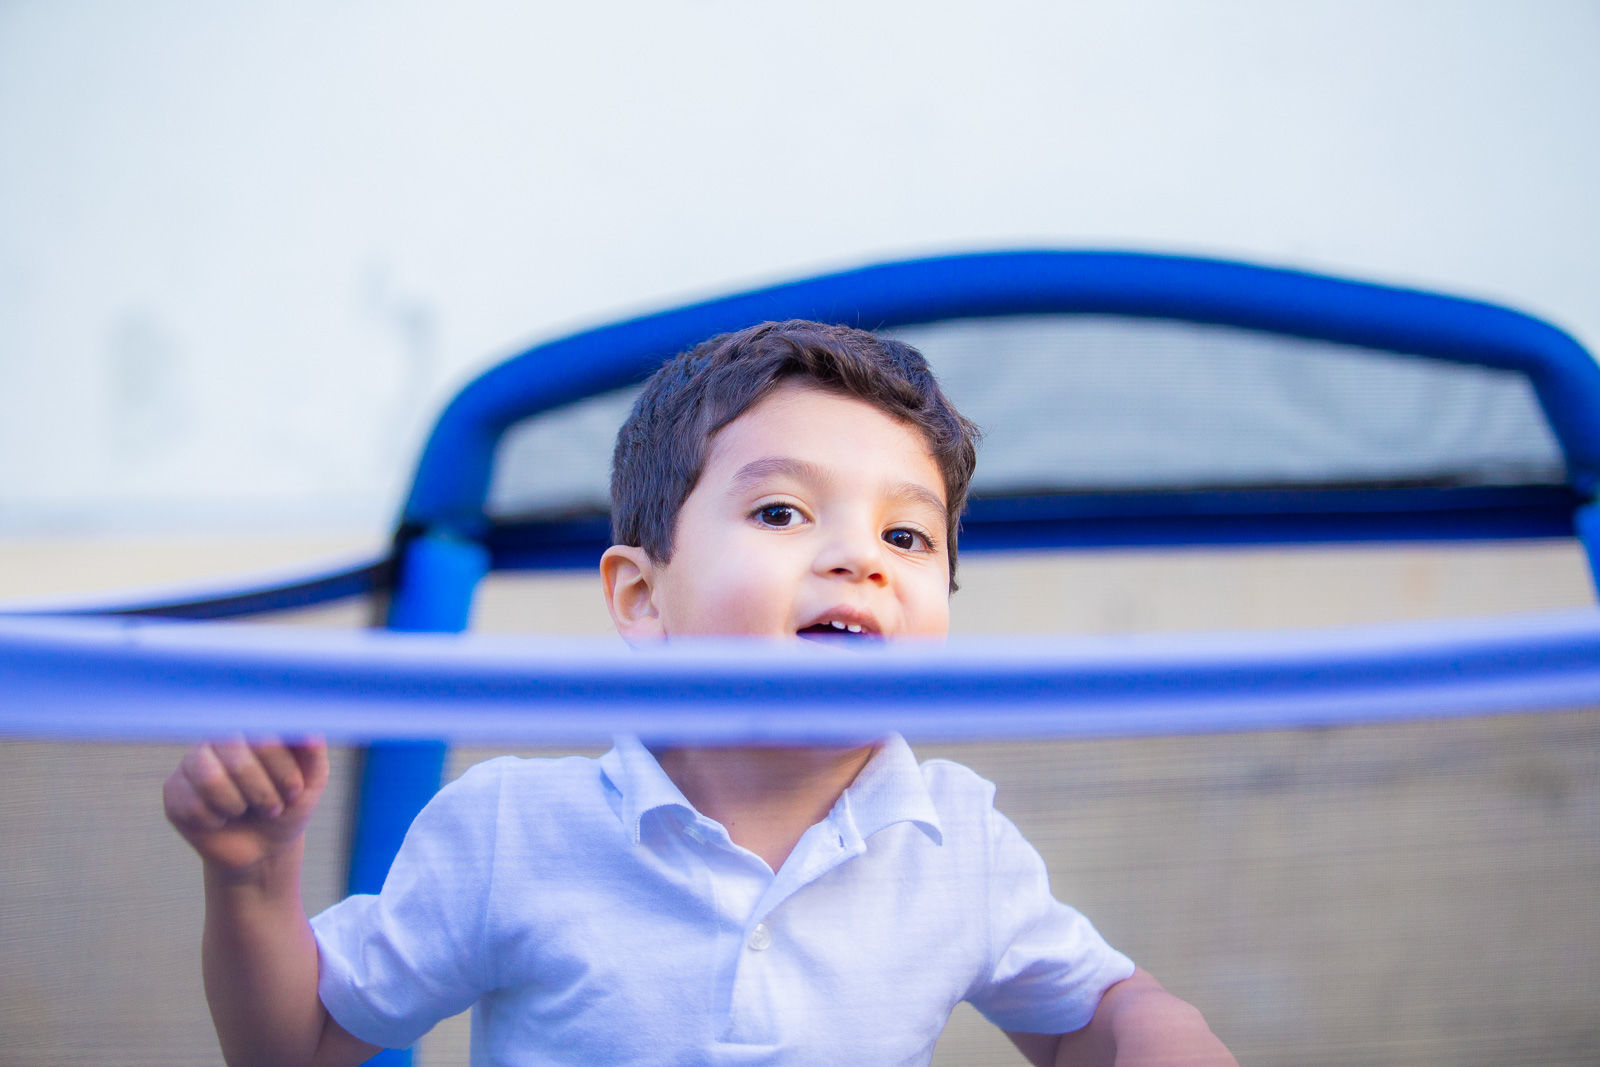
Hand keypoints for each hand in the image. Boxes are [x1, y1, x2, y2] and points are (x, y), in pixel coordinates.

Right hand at [164, 737, 329, 875]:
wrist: (263, 847)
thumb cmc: (288, 806)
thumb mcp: (311, 783)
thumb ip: (314, 756)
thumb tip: (312, 735)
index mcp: (253, 727)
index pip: (263, 734)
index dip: (281, 767)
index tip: (295, 791)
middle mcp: (219, 736)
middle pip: (237, 759)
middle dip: (262, 793)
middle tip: (273, 808)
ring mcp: (193, 760)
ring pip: (210, 780)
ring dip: (237, 806)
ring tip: (246, 811)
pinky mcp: (173, 789)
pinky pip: (191, 805)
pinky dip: (215, 821)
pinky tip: (221, 819)